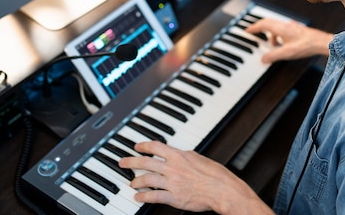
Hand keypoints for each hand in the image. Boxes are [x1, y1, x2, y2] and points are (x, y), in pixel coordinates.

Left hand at [118, 141, 272, 214]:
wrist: (222, 190)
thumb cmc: (215, 175)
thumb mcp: (198, 158)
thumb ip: (184, 156)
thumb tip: (177, 153)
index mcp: (179, 155)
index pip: (155, 146)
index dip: (143, 146)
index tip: (136, 146)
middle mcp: (173, 168)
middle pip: (145, 162)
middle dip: (131, 162)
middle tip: (122, 163)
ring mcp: (172, 183)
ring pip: (146, 180)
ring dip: (136, 182)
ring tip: (131, 183)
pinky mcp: (174, 198)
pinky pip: (153, 196)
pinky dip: (143, 197)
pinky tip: (138, 198)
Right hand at [246, 18, 332, 62]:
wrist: (321, 43)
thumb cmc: (307, 46)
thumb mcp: (287, 53)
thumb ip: (273, 56)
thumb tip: (263, 59)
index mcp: (281, 28)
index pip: (263, 24)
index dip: (254, 27)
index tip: (247, 30)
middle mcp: (286, 25)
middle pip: (268, 22)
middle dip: (259, 27)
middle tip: (254, 32)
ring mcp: (292, 26)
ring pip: (276, 26)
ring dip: (270, 33)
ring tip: (271, 44)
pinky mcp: (297, 29)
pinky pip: (283, 29)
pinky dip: (278, 35)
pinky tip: (283, 43)